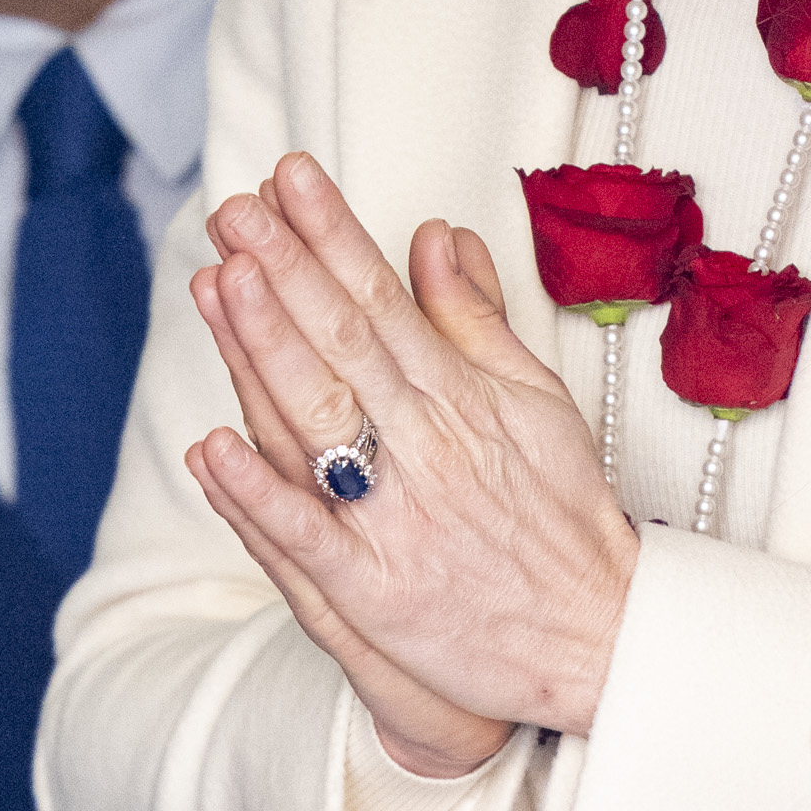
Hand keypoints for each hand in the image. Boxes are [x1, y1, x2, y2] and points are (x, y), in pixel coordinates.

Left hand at [186, 150, 638, 774]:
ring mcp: (398, 515)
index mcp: (464, 395)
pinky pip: (307, 536)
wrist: (599, 631)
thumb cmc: (564, 513)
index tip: (287, 179)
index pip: (384, 299)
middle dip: (285, 269)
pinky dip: (258, 494)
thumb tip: (435, 238)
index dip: (332, 235)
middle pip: (345, 343)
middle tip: (235, 209)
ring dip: (266, 350)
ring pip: (320, 419)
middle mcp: (428, 445)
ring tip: (221, 281)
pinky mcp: (375, 588)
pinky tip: (211, 447)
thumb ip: (477, 317)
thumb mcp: (536, 397)